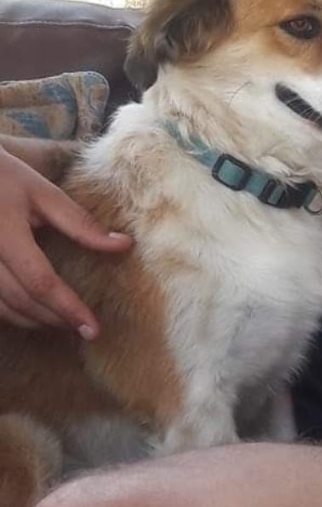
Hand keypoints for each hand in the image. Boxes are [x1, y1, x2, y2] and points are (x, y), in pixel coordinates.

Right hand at [0, 146, 131, 336]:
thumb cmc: (6, 178)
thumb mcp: (43, 192)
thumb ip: (80, 222)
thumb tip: (123, 244)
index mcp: (5, 234)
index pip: (39, 281)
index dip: (68, 307)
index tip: (94, 328)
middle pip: (21, 300)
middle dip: (56, 318)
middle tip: (86, 328)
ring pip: (2, 308)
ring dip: (35, 321)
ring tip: (66, 323)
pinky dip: (14, 313)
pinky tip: (36, 313)